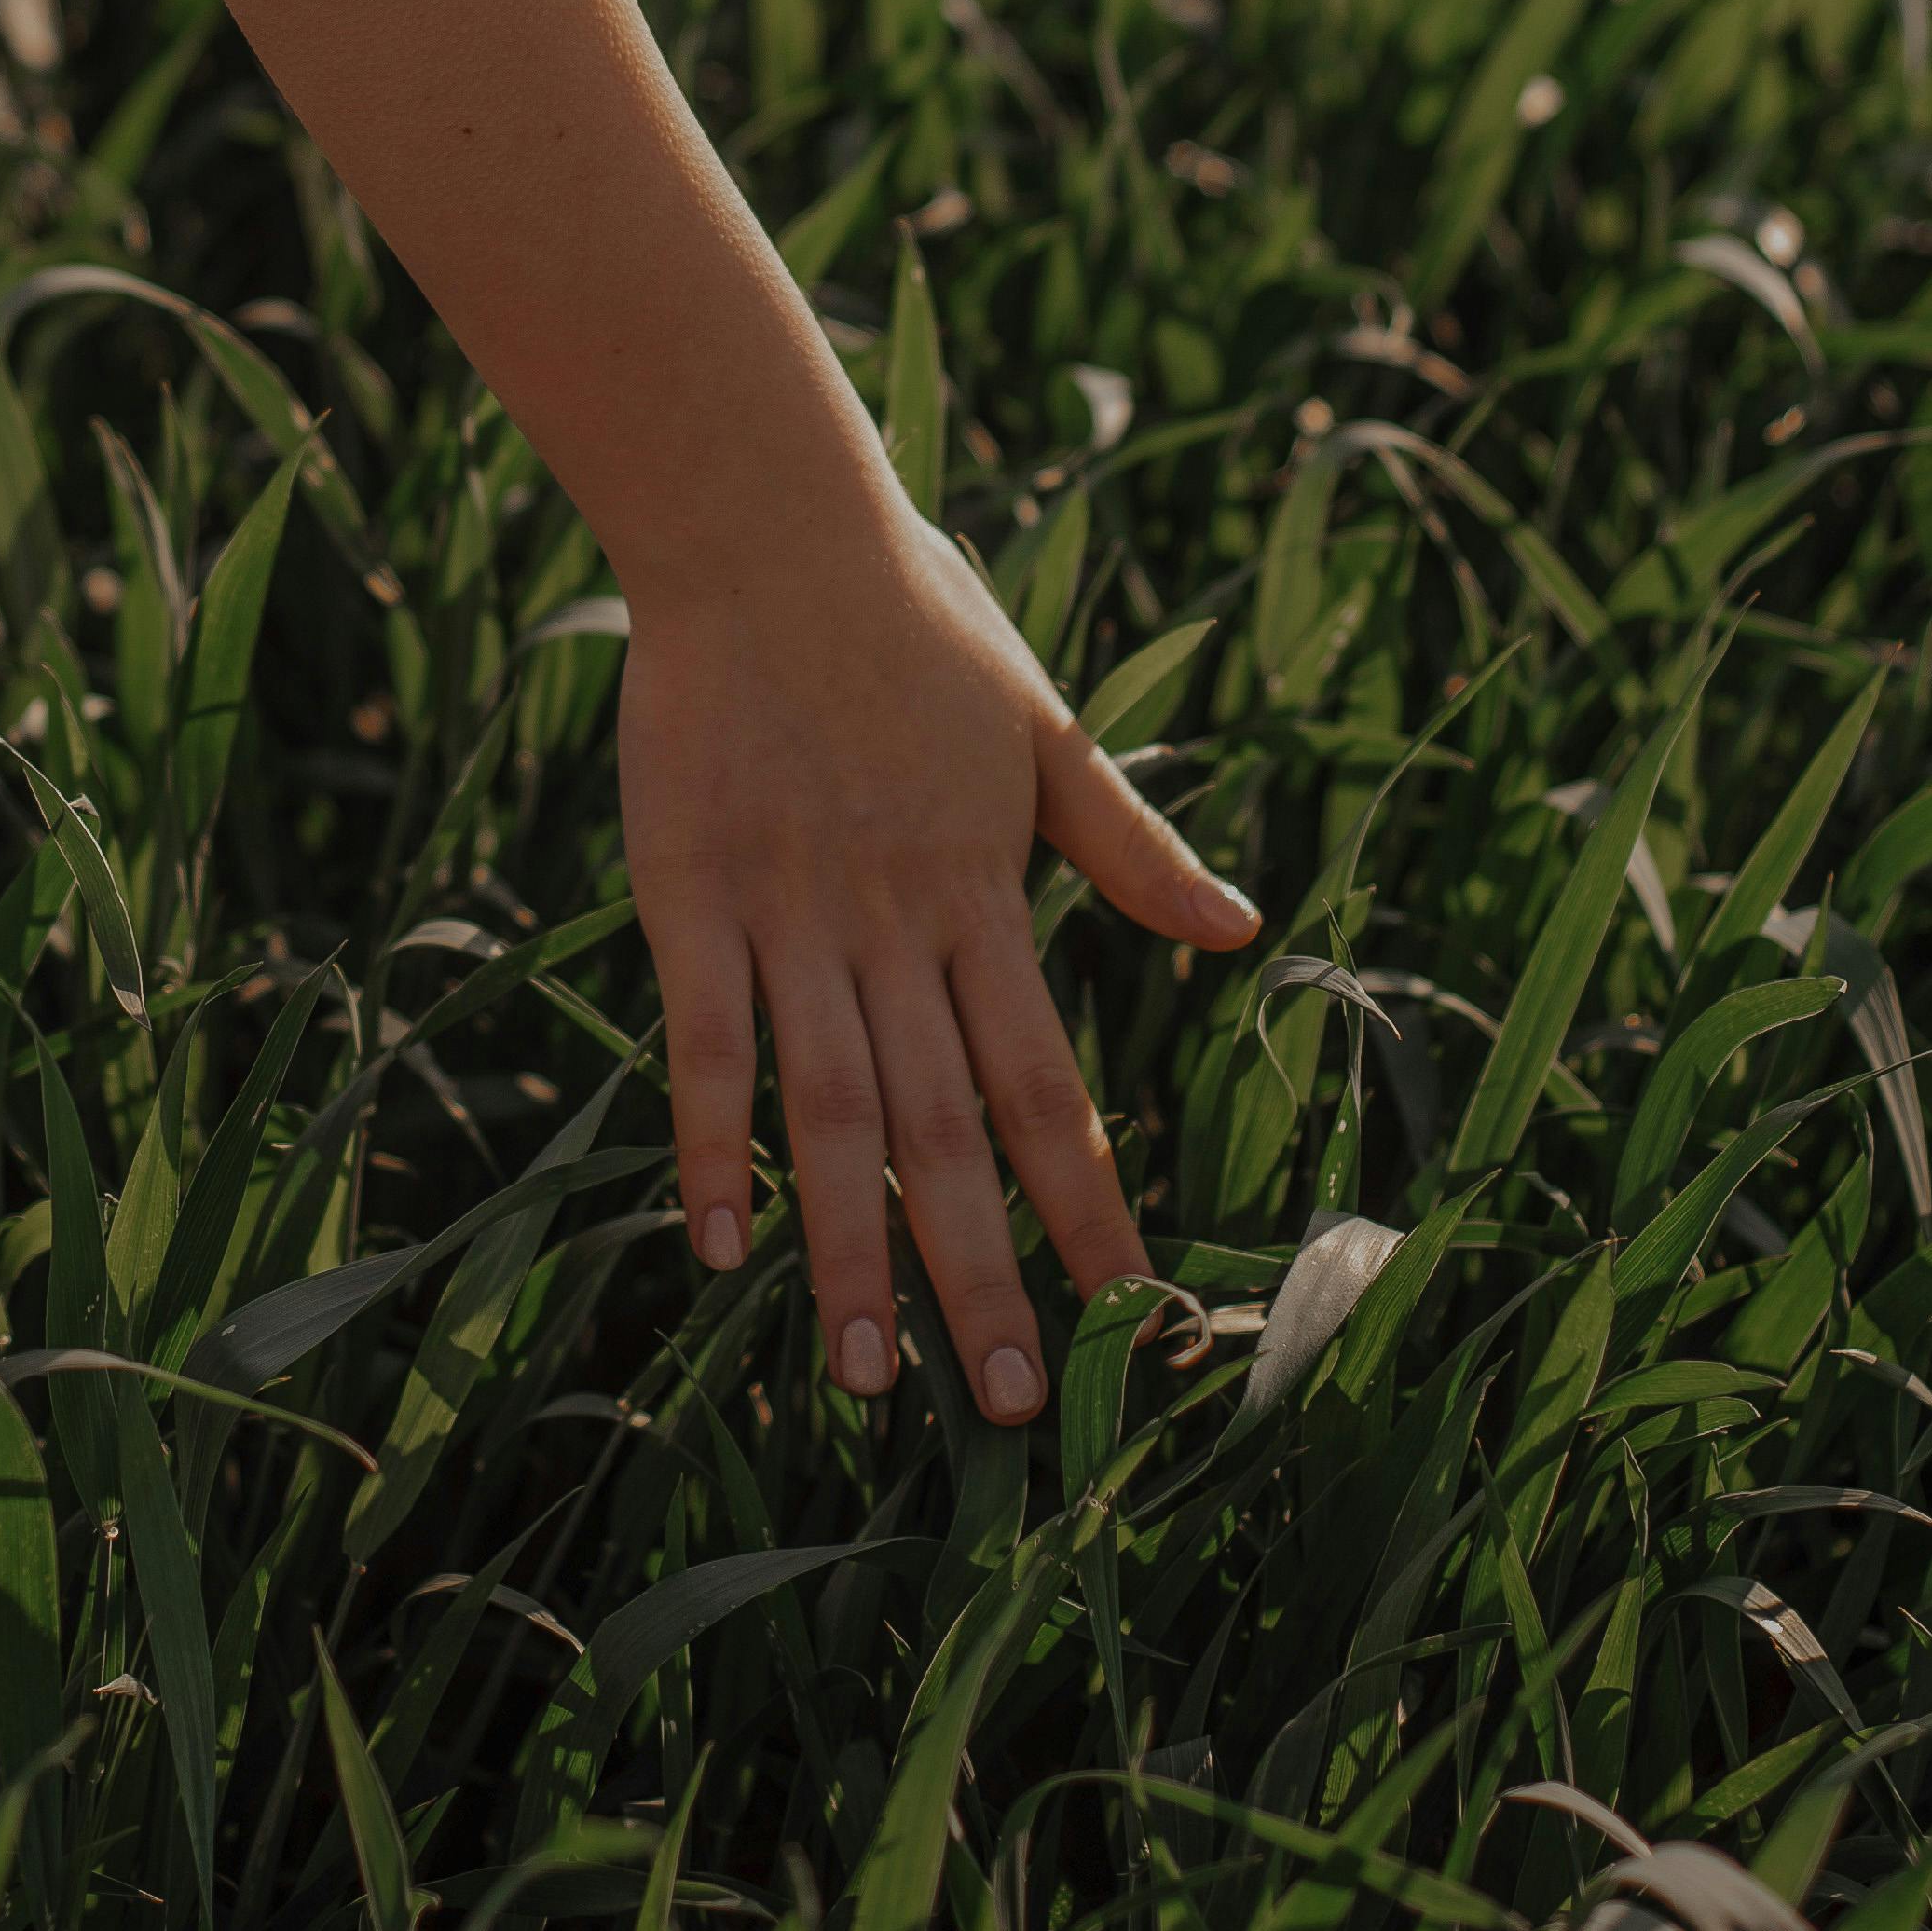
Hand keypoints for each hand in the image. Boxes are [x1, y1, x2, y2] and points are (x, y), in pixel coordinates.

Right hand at [615, 509, 1258, 1425]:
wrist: (768, 524)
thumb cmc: (911, 616)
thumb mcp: (1043, 727)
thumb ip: (1130, 845)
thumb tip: (1243, 933)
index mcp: (985, 891)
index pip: (1051, 1081)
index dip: (1091, 1204)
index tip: (1133, 1317)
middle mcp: (895, 921)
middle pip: (947, 1127)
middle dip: (980, 1272)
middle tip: (1006, 1407)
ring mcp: (788, 910)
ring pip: (830, 1108)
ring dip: (850, 1248)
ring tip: (865, 1378)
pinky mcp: (688, 887)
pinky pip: (704, 1037)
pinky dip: (714, 1142)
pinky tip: (724, 1247)